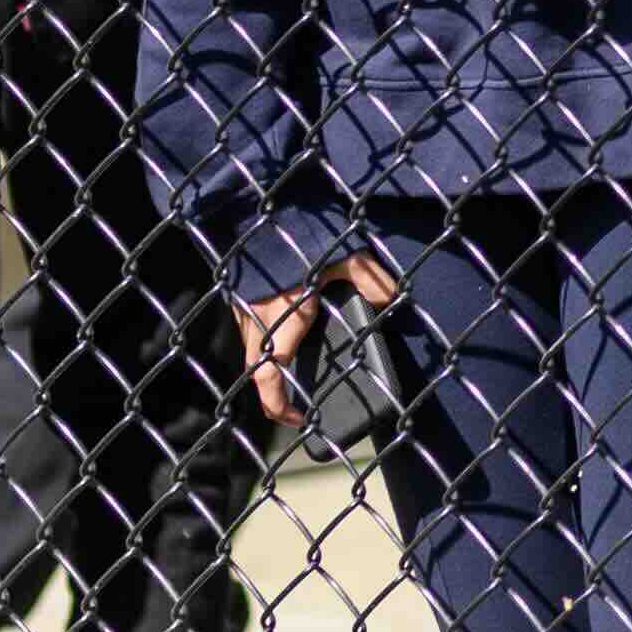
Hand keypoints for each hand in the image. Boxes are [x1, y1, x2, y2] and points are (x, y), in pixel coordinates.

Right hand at [230, 254, 401, 427]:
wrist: (257, 211)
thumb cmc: (298, 237)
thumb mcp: (343, 257)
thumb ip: (368, 278)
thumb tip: (392, 298)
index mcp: (283, 322)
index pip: (270, 377)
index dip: (279, 406)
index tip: (297, 420)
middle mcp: (258, 322)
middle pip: (256, 371)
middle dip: (271, 393)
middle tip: (291, 407)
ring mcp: (244, 310)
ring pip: (252, 350)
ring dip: (267, 365)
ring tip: (292, 373)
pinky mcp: (239, 296)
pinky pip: (250, 329)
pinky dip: (265, 340)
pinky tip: (284, 332)